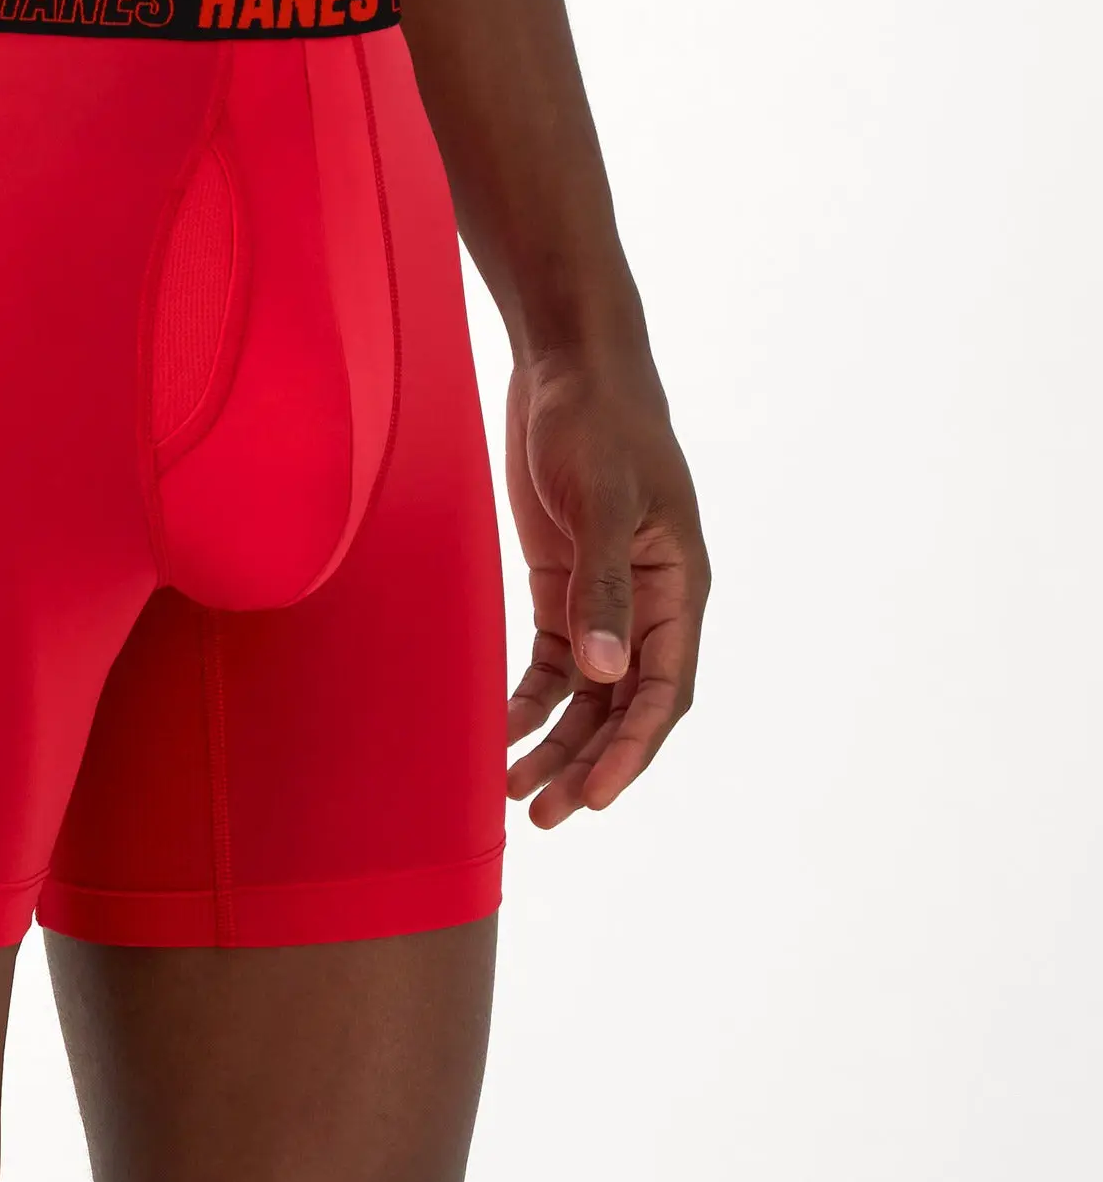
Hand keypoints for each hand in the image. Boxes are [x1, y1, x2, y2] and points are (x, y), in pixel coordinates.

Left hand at [503, 348, 708, 827]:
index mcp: (679, 588)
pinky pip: (552, 661)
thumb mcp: (604, 502)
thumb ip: (602, 587)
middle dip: (586, 763)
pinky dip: (530, 699)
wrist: (568, 365)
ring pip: (588, 694)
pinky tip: (501, 729)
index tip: (595, 798)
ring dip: (557, 742)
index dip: (632, 751)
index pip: (664, 691)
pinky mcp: (563, 583)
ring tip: (515, 791)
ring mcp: (605, 596)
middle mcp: (648, 604)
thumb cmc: (600, 423)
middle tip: (541, 816)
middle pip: (623, 706)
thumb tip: (608, 673)